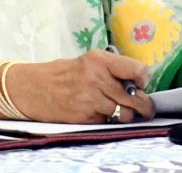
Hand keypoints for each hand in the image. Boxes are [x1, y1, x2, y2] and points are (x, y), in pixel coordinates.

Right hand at [9, 49, 155, 123]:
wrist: (35, 88)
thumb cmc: (66, 73)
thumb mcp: (89, 60)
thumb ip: (113, 68)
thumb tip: (138, 83)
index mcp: (100, 60)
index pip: (136, 70)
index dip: (143, 79)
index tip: (141, 83)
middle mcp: (97, 79)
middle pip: (134, 98)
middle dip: (143, 105)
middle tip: (146, 108)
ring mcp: (91, 100)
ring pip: (124, 114)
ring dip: (126, 115)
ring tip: (122, 110)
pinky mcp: (85, 117)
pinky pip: (108, 122)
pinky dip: (108, 120)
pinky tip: (100, 113)